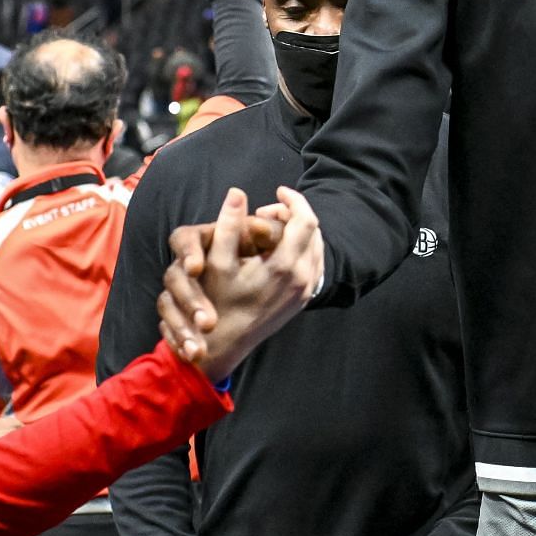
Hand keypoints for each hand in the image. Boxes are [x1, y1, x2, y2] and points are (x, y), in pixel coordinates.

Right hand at [160, 187, 323, 379]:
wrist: (226, 343)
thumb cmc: (217, 302)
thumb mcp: (218, 262)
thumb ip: (228, 225)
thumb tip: (236, 192)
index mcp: (285, 265)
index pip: (305, 219)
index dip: (293, 200)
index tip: (277, 191)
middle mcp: (302, 278)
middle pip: (314, 231)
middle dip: (295, 213)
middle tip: (270, 209)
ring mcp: (305, 291)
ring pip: (317, 247)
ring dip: (300, 230)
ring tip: (273, 226)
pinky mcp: (304, 299)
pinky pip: (314, 263)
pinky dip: (303, 248)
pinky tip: (280, 247)